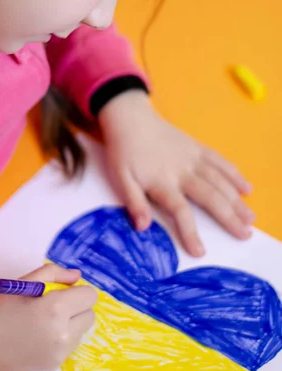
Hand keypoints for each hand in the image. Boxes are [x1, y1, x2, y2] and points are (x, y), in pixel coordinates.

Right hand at [0, 264, 96, 370]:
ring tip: (43, 321)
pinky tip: (37, 336)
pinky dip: (60, 340)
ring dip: (70, 324)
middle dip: (77, 308)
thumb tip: (77, 277)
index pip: (89, 297)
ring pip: (81, 332)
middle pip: (90, 316)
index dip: (78, 291)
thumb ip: (55, 273)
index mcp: (56, 308)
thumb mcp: (26, 282)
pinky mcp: (53, 366)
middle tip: (55, 305)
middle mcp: (62, 333)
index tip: (65, 291)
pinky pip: (68, 348)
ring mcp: (58, 353)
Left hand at [98, 91, 253, 256]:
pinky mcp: (197, 147)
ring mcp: (192, 157)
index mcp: (162, 181)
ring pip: (220, 181)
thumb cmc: (124, 151)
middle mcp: (182, 171)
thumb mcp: (121, 178)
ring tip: (250, 218)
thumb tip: (142, 227)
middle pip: (210, 197)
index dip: (190, 232)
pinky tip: (246, 188)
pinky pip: (220, 161)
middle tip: (245, 235)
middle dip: (229, 217)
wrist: (130, 118)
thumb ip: (133, 202)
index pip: (180, 210)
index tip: (200, 251)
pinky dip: (234, 174)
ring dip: (237, 200)